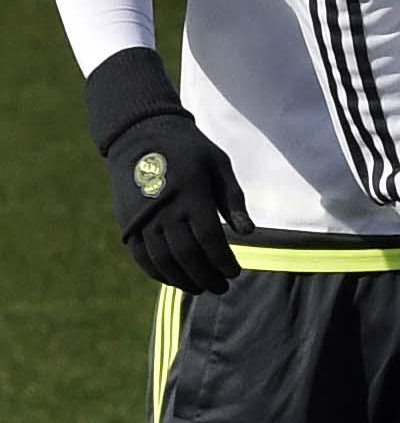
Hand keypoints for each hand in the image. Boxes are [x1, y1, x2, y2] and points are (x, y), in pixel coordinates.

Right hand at [105, 110, 252, 293]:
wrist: (141, 134)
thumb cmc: (190, 149)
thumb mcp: (219, 165)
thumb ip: (233, 199)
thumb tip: (249, 232)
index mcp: (192, 194)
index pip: (209, 239)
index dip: (222, 260)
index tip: (235, 273)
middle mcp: (165, 211)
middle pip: (187, 255)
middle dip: (206, 276)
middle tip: (222, 288)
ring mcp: (142, 219)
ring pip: (163, 260)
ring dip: (183, 280)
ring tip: (201, 288)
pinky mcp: (127, 224)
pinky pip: (142, 257)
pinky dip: (159, 273)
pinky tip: (175, 280)